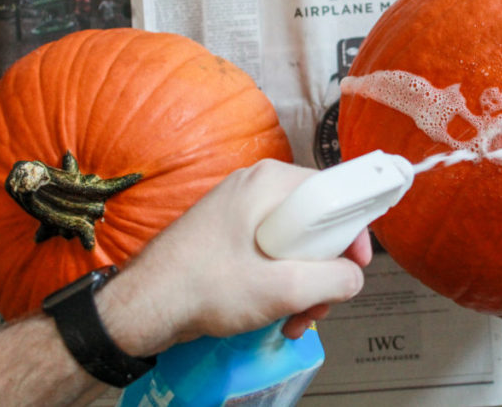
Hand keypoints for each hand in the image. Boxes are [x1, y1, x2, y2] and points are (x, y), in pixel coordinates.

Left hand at [99, 159, 371, 354]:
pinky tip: (275, 314)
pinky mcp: (229, 236)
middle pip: (316, 224)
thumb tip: (353, 278)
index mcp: (270, 183)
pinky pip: (272, 254)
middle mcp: (256, 189)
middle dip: (324, 271)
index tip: (358, 262)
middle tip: (319, 303)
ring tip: (294, 318)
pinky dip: (280, 284)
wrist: (144, 307)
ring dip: (304, 285)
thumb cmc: (203, 287)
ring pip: (295, 244)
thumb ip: (335, 279)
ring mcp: (240, 212)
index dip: (353, 231)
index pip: (334, 193)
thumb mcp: (285, 288)